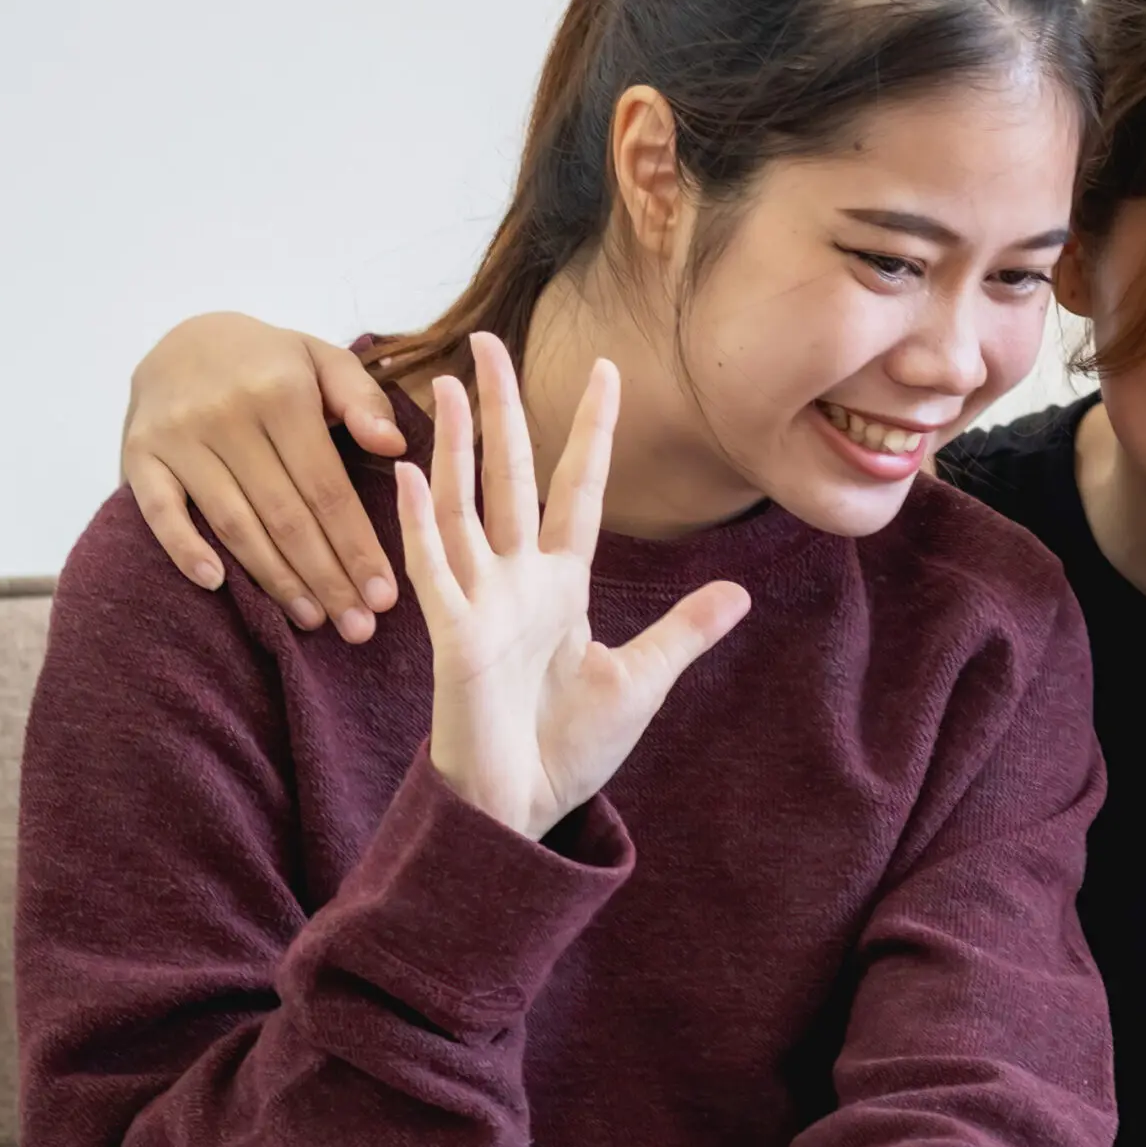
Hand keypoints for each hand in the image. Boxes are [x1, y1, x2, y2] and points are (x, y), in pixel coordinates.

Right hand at [123, 314, 406, 639]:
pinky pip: (159, 510)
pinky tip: (215, 584)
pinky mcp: (138, 453)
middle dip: (326, 579)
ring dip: (275, 579)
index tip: (384, 596)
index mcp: (280, 393)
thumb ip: (363, 400)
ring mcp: (177, 436)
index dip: (357, 547)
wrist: (184, 336)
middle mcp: (226, 415)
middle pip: (286, 516)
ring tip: (312, 620)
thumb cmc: (270, 363)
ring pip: (234, 524)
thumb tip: (394, 446)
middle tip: (357, 627)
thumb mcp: (323, 361)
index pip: (327, 488)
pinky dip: (184, 548)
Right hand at [396, 332, 748, 837]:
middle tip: (487, 340)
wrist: (526, 807)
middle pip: (507, 477)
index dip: (590, 432)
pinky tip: (408, 475)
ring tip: (451, 386)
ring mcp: (479, 603)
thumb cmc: (571, 748)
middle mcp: (515, 581)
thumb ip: (682, 632)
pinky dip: (419, 524)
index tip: (608, 370)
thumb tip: (736, 593)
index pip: (576, 490)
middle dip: (501, 411)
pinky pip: (432, 569)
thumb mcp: (640, 682)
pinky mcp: (452, 636)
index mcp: (560, 585)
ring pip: (461, 507)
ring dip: (455, 447)